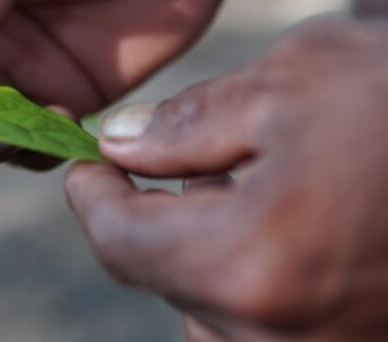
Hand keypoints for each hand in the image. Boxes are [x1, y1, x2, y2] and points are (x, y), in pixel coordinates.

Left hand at [66, 18, 387, 339]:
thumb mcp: (294, 80)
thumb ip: (187, 123)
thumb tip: (120, 146)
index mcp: (252, 264)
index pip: (119, 244)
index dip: (92, 198)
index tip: (86, 167)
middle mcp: (280, 340)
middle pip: (164, 277)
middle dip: (166, 213)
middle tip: (217, 157)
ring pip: (213, 302)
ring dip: (216, 244)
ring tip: (283, 187)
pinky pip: (264, 322)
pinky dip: (259, 271)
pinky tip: (311, 222)